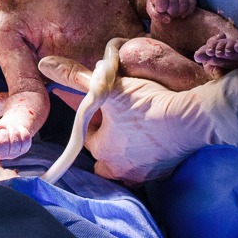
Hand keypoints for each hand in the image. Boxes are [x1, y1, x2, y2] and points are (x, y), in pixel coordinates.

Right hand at [0, 119, 34, 160]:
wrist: (9, 129)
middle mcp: (2, 156)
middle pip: (4, 142)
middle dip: (3, 131)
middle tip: (2, 131)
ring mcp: (14, 153)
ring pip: (15, 138)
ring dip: (12, 128)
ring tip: (9, 129)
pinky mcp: (25, 148)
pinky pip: (25, 136)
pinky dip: (21, 129)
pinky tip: (17, 131)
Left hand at [39, 56, 237, 183]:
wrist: (192, 119)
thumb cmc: (148, 105)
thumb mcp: (109, 87)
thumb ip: (76, 76)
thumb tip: (45, 64)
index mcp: (102, 151)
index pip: (85, 131)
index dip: (89, 112)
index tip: (95, 99)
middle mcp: (119, 169)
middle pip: (102, 154)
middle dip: (104, 138)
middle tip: (113, 118)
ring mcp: (143, 174)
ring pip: (124, 163)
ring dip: (125, 149)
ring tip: (131, 130)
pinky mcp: (165, 171)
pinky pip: (148, 165)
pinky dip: (147, 154)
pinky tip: (152, 139)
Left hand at [145, 0, 196, 21]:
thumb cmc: (156, 4)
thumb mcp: (151, 10)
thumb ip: (156, 15)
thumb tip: (168, 20)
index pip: (162, 0)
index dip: (162, 9)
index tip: (161, 11)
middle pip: (174, 5)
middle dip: (171, 13)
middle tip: (169, 14)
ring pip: (184, 4)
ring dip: (180, 13)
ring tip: (175, 15)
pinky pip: (193, 2)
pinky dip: (189, 11)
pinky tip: (182, 15)